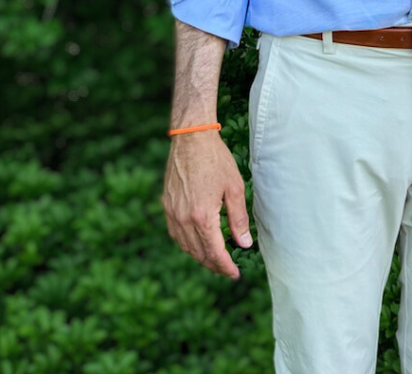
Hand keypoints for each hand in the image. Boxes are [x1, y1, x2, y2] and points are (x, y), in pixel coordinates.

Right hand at [162, 130, 251, 278]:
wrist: (191, 139)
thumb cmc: (216, 160)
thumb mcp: (235, 188)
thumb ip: (238, 219)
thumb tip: (244, 243)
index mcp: (202, 217)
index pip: (214, 252)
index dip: (225, 266)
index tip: (235, 273)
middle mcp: (183, 218)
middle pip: (198, 252)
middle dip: (214, 264)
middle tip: (227, 269)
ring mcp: (172, 212)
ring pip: (185, 245)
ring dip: (199, 256)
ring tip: (215, 259)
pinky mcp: (166, 205)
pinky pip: (176, 233)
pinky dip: (187, 243)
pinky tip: (197, 242)